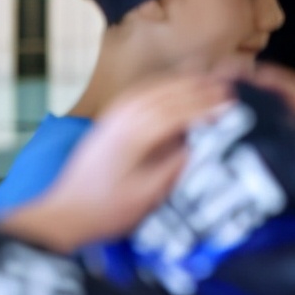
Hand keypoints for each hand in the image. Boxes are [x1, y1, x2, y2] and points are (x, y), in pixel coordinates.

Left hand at [0, 74, 232, 252]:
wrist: (64, 213)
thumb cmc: (108, 211)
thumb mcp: (147, 197)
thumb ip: (174, 167)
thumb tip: (203, 144)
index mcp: (132, 139)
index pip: (176, 113)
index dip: (205, 107)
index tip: (231, 104)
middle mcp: (121, 120)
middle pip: (165, 94)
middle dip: (198, 89)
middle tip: (228, 88)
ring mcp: (112, 117)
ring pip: (151, 89)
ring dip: (181, 83)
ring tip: (209, 81)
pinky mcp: (108, 119)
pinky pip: (138, 92)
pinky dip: (161, 85)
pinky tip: (175, 85)